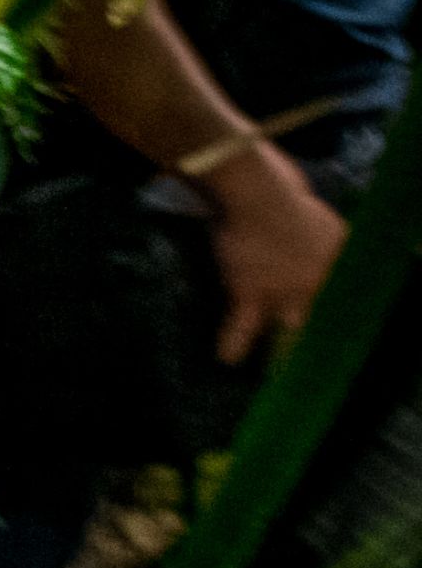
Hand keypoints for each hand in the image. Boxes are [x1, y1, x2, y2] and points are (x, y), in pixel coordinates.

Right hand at [202, 151, 350, 363]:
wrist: (256, 195)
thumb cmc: (285, 195)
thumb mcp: (323, 217)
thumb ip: (332, 242)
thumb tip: (335, 254)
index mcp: (336, 259)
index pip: (341, 295)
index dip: (335, 310)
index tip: (333, 323)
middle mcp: (317, 282)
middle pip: (320, 319)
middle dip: (316, 337)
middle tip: (313, 355)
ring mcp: (285, 292)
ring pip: (289, 331)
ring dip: (284, 352)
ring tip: (278, 372)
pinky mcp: (252, 294)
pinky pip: (243, 328)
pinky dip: (233, 344)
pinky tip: (226, 358)